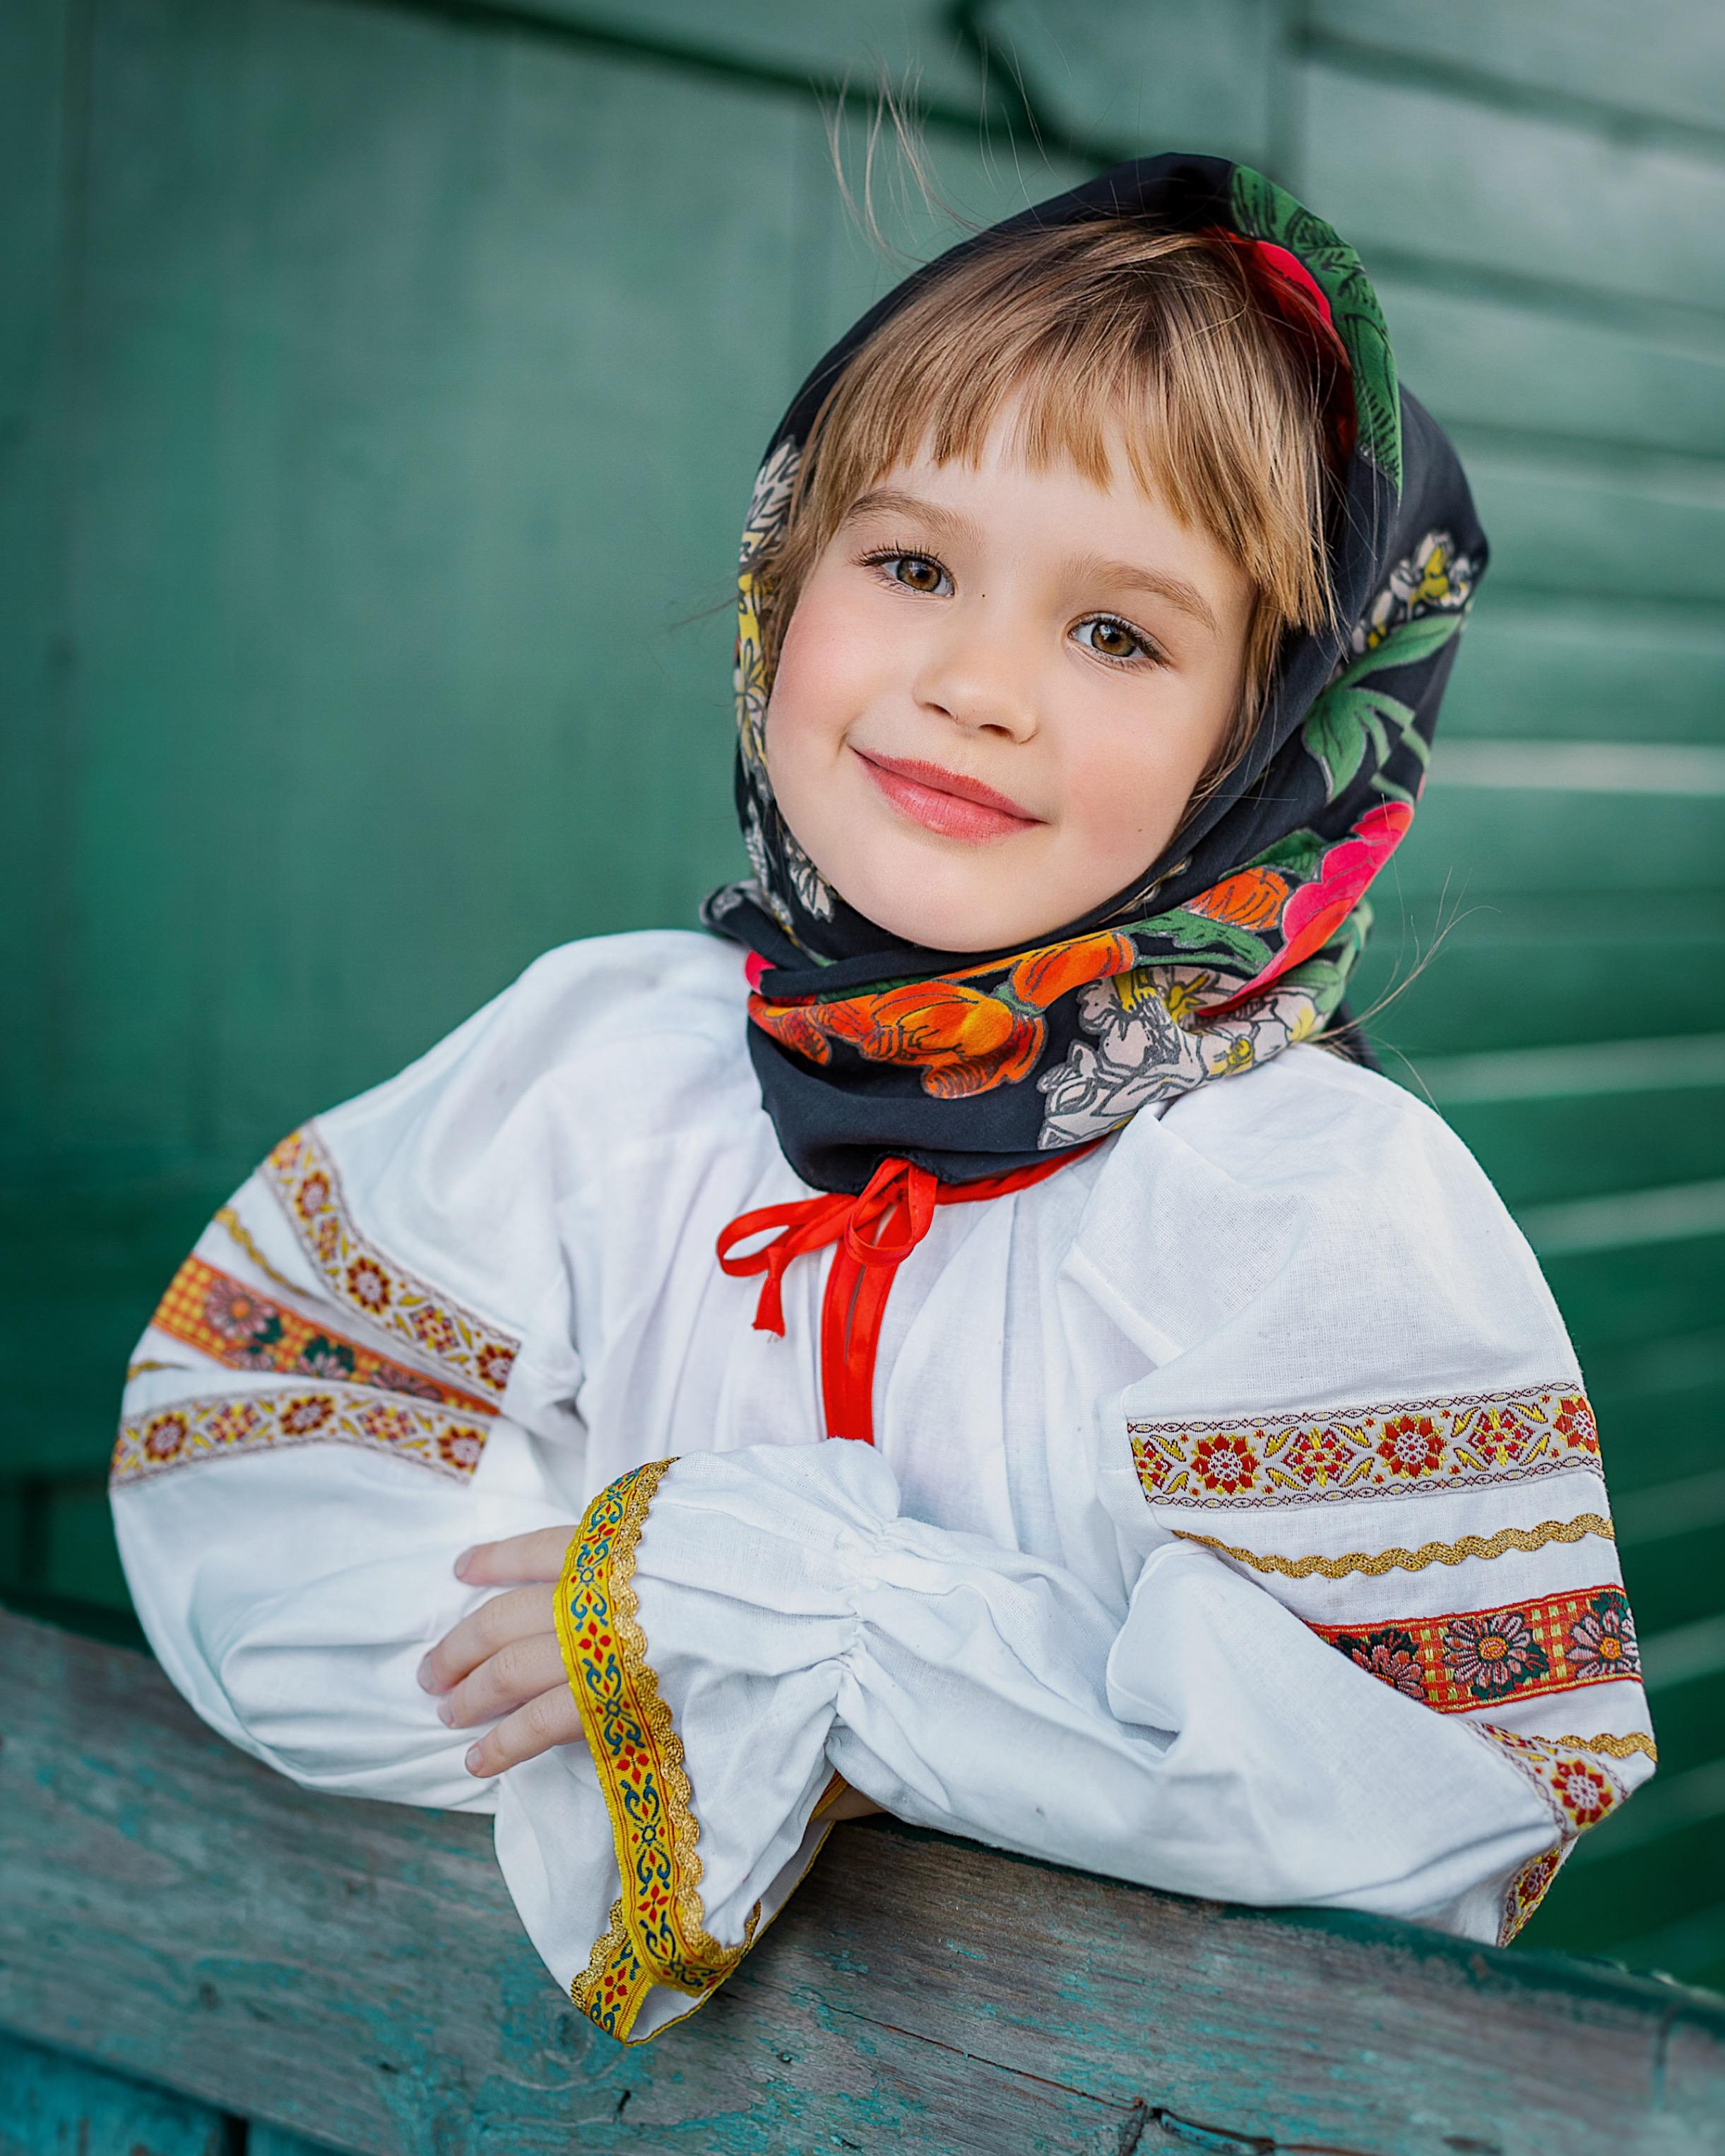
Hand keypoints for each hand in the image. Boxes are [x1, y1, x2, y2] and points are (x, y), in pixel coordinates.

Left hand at [419, 1522, 888, 1816]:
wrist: (847, 1613)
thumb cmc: (812, 1553)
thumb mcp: (748, 1501)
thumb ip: (695, 1518)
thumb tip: (671, 1530)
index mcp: (637, 1534)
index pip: (545, 1544)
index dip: (497, 1559)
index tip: (463, 1571)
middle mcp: (613, 1585)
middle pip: (513, 1614)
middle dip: (465, 1643)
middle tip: (434, 1668)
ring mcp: (614, 1645)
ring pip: (515, 1669)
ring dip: (471, 1692)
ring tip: (445, 1712)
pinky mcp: (627, 1704)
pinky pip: (545, 1725)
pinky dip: (504, 1742)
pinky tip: (478, 1759)